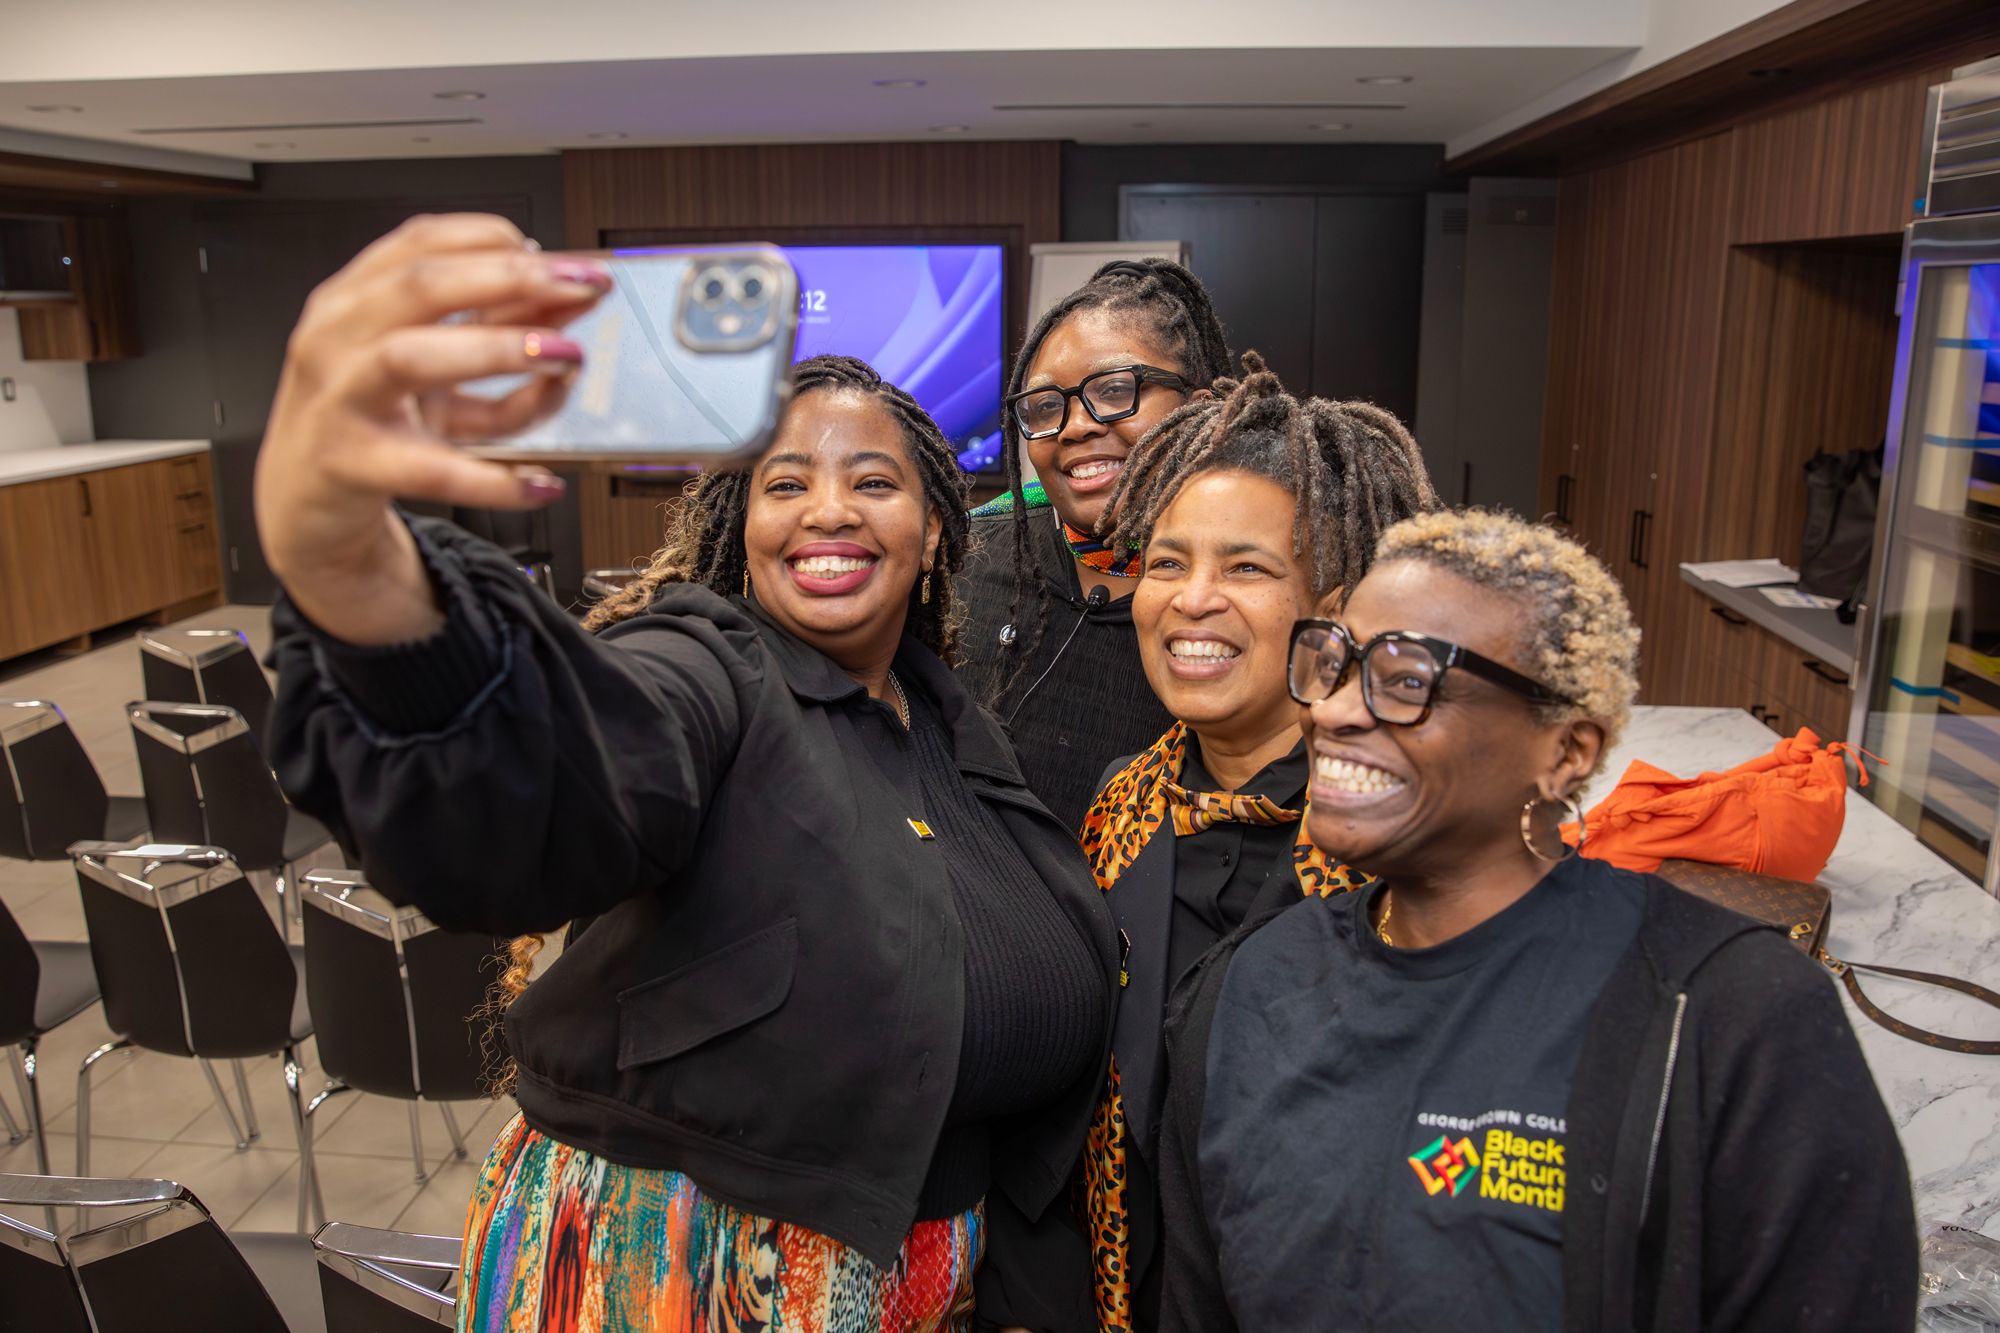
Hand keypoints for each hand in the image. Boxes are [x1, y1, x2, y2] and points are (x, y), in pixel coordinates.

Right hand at [254, 213, 609, 644]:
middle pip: (421, 285)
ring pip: (412, 358)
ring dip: (497, 349)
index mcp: (352, 299)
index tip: (561, 258)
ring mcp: (339, 400)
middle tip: (580, 290)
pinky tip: (539, 482)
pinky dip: (494, 479)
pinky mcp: (352, 467)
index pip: (422, 243)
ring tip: (564, 357)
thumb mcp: (424, 366)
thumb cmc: (367, 422)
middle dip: (511, 280)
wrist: (303, 503)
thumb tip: (563, 301)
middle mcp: (337, 339)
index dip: (497, 240)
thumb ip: (487, 330)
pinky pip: (431, 471)